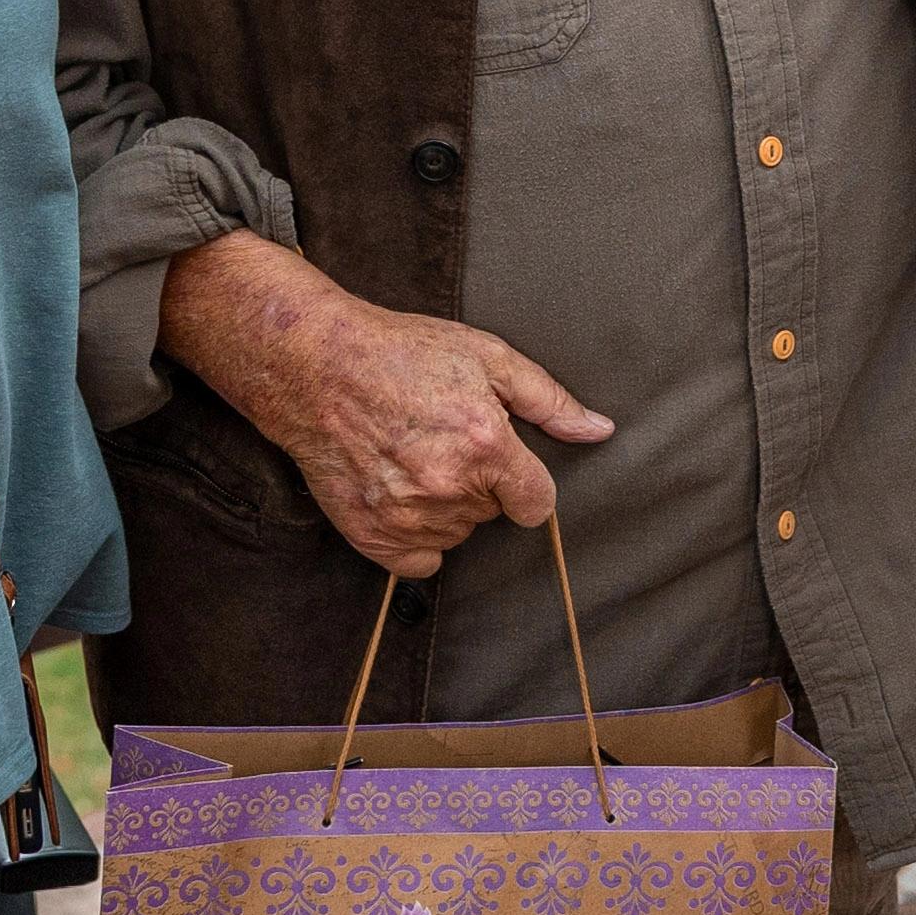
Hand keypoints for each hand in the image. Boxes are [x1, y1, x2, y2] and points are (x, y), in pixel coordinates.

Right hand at [162, 231, 611, 576]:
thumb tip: (600, 430)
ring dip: (446, 507)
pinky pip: (420, 561)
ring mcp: (407, 517)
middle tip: (441, 439)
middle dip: (479, 483)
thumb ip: (548, 400)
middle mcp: (448, 488)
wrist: (316, 365)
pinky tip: (399, 492)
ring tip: (413, 456)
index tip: (499, 460)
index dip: (523, 482)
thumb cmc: (402, 353)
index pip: (537, 505)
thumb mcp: (486, 356)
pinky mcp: (372, 536)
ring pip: (457, 534)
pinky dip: (416, 536)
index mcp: (485, 446)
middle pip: (493, 514)